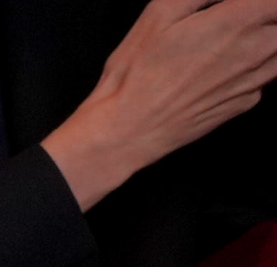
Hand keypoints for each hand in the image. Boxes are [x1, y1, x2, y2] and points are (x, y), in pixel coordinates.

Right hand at [43, 0, 276, 209]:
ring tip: (237, 38)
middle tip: (243, 19)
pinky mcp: (247, 102)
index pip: (276, 2)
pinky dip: (260, 64)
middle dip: (269, 17)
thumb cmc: (137, 74)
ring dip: (270, 38)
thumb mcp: (160, 12)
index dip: (264, 3)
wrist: (126, 133)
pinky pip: (269, 74)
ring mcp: (256, 79)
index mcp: (240, 20)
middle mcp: (258, 49)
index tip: (243, 6)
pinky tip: (229, 65)